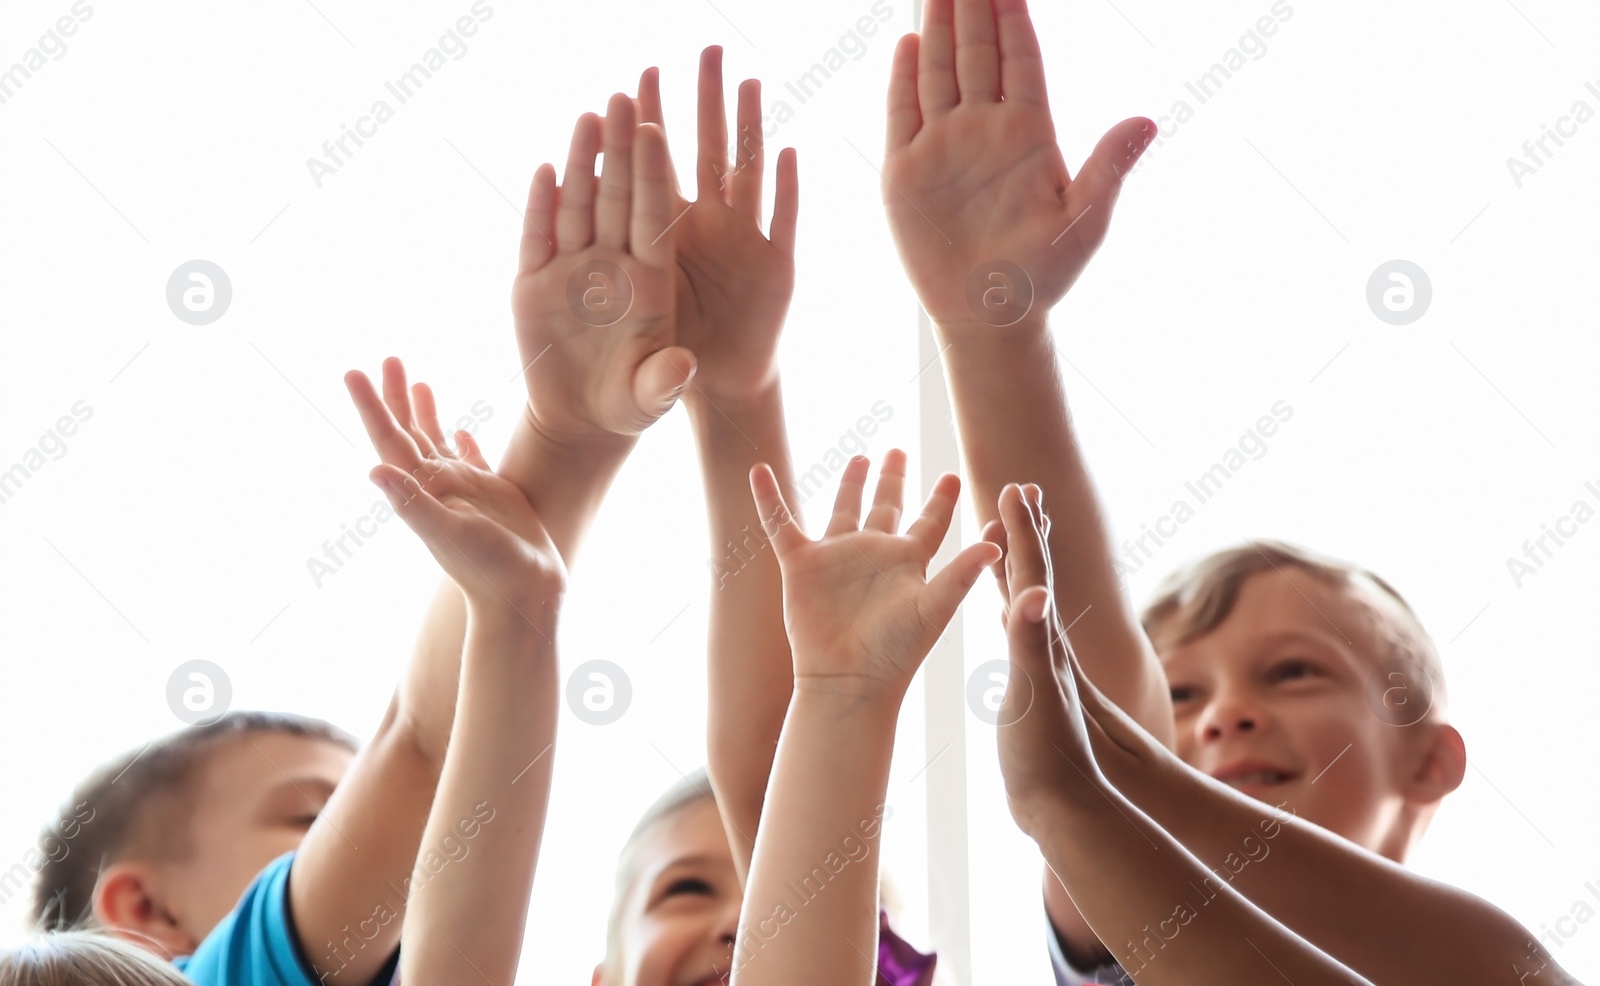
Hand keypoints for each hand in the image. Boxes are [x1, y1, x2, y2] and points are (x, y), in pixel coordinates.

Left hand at [346, 358, 565, 627]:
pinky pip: (473, 461)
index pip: (389, 440)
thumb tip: (373, 471)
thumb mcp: (449, 535)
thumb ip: (413, 504)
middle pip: (408, 433)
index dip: (371, 407)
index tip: (353, 372)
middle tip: (387, 358)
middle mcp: (437, 487)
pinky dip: (464, 442)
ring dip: (425, 412)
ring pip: (438, 441)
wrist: (525, 595)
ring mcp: (464, 491)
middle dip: (395, 397)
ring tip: (418, 381)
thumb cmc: (489, 569)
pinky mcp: (492, 496)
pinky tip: (464, 428)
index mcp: (422, 491)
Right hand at [512, 96, 694, 445]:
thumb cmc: (628, 406)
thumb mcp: (649, 398)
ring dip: (582, 162)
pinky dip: (540, 205)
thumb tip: (683, 367)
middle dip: (620, 150)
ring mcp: (573, 270)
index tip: (655, 130)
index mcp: (650, 283)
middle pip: (618, 198)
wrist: (582, 422)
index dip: (654, 175)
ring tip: (588, 115)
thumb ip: (664, 381)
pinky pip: (537, 236)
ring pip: (579, 206)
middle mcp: (614, 267)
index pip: (654, 219)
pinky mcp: (535, 283)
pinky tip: (544, 169)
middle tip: (621, 97)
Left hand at [633, 47, 797, 406]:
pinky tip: (788, 154)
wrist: (706, 393)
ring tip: (747, 80)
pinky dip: (789, 192)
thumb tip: (585, 213)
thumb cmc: (648, 361)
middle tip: (701, 51)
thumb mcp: (623, 317)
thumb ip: (602, 269)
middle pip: (703, 157)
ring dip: (749, 130)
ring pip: (748, 177)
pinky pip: (784, 225)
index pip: (652, 175)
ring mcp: (744, 248)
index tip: (635, 83)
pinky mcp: (778, 273)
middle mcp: (704, 233)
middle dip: (703, 106)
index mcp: (660, 242)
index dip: (646, 132)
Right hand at [749, 450, 999, 695]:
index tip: (952, 476)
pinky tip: (760, 471)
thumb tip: (996, 545)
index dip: (941, 500)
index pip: (930, 522)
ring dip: (850, 483)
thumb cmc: (896, 652)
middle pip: (886, 507)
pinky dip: (769, 499)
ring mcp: (836, 558)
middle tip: (898, 451)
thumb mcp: (934, 609)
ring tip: (859, 456)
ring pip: (843, 509)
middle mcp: (873, 555)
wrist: (847, 678)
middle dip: (892, 480)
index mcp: (908, 562)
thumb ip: (960, 575)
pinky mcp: (801, 565)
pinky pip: (781, 524)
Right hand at [882, 0, 1152, 329]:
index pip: (1020, 58)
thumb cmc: (1043, 277)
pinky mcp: (907, 171)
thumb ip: (1109, 168)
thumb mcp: (1084, 224)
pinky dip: (903, 77)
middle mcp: (985, 129)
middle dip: (971, 6)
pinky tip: (909, 42)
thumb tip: (1147, 121)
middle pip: (977, 52)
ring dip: (938, 27)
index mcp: (1030, 133)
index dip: (1013, 16)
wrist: (988, 318)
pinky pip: (903, 112)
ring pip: (940, 71)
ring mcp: (944, 146)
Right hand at [988, 482, 1104, 838]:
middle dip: (1028, 532)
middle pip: (1036, 576)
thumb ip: (1030, 644)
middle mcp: (1046, 648)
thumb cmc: (1047, 757)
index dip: (1024, 530)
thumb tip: (1033, 594)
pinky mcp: (1031, 691)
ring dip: (1019, 567)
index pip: (1033, 573)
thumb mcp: (1034, 695)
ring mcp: (1041, 668)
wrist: (1065, 809)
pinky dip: (1010, 613)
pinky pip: (1018, 637)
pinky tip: (1006, 617)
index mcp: (1044, 642)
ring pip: (1027, 603)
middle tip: (1023, 491)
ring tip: (1008, 541)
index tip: (1017, 485)